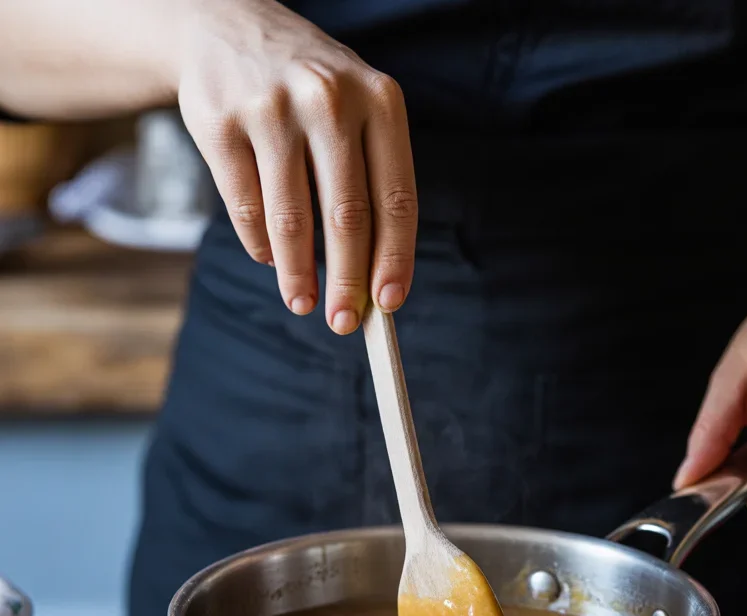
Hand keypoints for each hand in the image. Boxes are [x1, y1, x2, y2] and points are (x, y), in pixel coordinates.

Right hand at [177, 0, 416, 331]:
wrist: (225, 25)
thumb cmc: (308, 92)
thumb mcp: (355, 111)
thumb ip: (369, 184)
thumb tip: (372, 280)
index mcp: (378, 100)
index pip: (396, 198)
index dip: (394, 259)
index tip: (389, 305)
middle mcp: (327, 99)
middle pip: (347, 216)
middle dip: (347, 281)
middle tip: (345, 324)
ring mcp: (269, 108)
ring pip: (291, 220)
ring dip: (298, 276)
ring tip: (302, 304)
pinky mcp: (220, 123)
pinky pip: (246, 208)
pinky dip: (261, 246)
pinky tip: (270, 259)